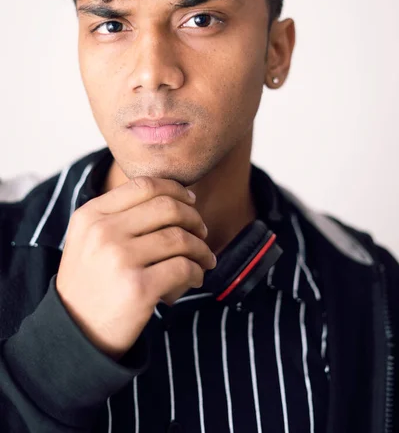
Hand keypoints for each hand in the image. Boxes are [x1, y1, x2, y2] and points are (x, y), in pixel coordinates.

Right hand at [56, 176, 215, 358]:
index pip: (144, 185)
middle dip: (194, 217)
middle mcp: (103, 232)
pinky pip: (184, 267)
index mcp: (91, 215)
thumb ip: (119, 215)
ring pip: (180, 238)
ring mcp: (120, 259)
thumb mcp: (89, 239)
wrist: (74, 333)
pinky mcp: (138, 288)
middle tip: (202, 231)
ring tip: (205, 259)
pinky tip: (195, 278)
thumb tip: (174, 195)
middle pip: (167, 207)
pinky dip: (197, 271)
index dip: (175, 189)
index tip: (191, 200)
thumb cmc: (91, 283)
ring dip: (201, 248)